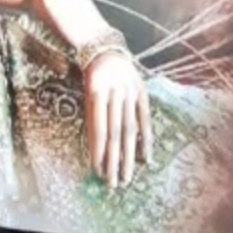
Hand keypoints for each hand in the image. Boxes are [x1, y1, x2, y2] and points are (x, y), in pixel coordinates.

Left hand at [84, 52, 152, 188]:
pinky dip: (146, 139)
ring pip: (129, 129)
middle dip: (113, 160)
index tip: (96, 171)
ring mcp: (130, 93)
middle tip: (112, 183)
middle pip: (114, 132)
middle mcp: (114, 94)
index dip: (98, 151)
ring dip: (128, 155)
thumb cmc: (92, 77)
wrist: (106, 49)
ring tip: (126, 177)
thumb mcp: (86, 92)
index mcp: (96, 93)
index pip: (98, 128)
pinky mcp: (142, 93)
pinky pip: (145, 119)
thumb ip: (92, 118)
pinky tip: (145, 158)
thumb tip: (96, 151)